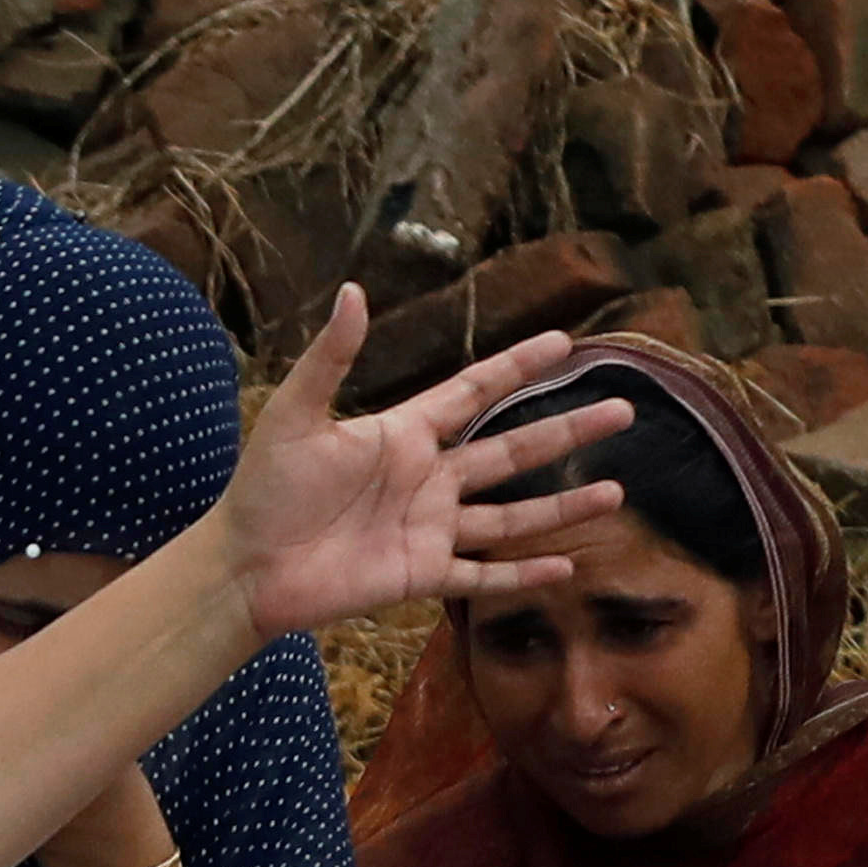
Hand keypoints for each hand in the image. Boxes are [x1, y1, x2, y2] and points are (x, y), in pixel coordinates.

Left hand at [205, 292, 631, 639]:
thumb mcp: (295, 414)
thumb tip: (352, 290)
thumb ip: (331, 358)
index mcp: (403, 434)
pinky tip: (568, 566)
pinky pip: (483, 576)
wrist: (245, 565)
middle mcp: (428, 479)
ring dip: (563, 505)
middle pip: (512, 450)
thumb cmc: (263, 487)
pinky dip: (525, 576)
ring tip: (619, 490)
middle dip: (567, 431)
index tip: (563, 342)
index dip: (517, 367)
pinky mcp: (421, 575)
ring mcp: (430, 529)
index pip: (473, 392)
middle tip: (622, 410)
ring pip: (513, 516)